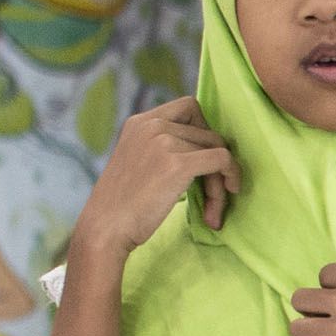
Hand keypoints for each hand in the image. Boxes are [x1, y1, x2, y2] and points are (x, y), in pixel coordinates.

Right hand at [76, 97, 239, 256]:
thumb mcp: (139, 161)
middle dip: (215, 163)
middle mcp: (151, 124)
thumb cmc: (125, 205)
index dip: (205, 133)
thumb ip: (164, 147)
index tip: (205, 162)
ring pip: (218, 149)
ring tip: (210, 211)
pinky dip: (231, 179)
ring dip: (219, 182)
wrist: (105, 228)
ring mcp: (164, 141)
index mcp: (140, 121)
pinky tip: (219, 206)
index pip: (189, 107)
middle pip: (207, 132)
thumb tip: (213, 148)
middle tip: (210, 194)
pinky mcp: (177, 163)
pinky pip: (223, 160)